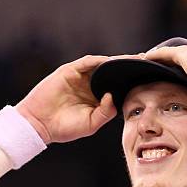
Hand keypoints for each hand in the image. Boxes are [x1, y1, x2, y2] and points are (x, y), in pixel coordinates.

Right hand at [16, 54, 139, 143]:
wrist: (40, 124)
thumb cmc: (64, 128)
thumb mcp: (91, 124)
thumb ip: (105, 112)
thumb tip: (112, 96)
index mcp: (96, 100)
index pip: (116, 87)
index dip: (129, 83)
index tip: (146, 79)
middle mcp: (89, 87)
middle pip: (112, 73)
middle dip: (127, 66)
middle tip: (145, 61)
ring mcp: (79, 78)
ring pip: (102, 65)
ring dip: (117, 61)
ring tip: (133, 58)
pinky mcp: (69, 72)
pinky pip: (86, 62)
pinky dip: (99, 60)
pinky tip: (111, 61)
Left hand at [144, 46, 186, 122]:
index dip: (174, 72)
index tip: (163, 77)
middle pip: (178, 59)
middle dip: (164, 62)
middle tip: (150, 66)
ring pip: (171, 53)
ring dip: (158, 56)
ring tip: (145, 60)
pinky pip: (167, 52)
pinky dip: (157, 54)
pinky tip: (146, 56)